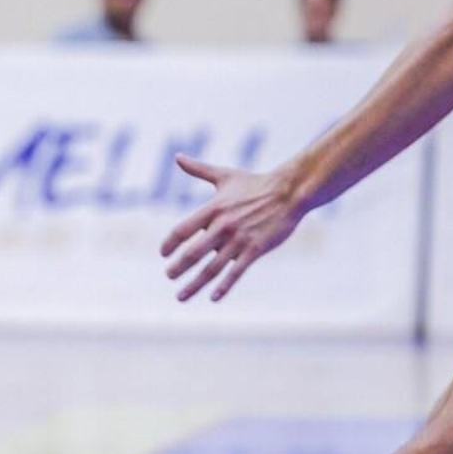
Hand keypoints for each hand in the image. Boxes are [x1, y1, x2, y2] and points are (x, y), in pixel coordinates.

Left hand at [159, 155, 308, 302]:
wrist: (289, 192)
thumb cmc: (255, 184)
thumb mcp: (224, 175)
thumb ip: (198, 169)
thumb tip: (177, 156)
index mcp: (212, 209)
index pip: (183, 230)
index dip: (170, 243)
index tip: (163, 254)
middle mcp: (222, 226)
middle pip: (193, 252)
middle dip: (179, 267)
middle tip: (168, 276)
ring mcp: (239, 240)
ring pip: (212, 268)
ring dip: (195, 284)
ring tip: (180, 296)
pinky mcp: (255, 250)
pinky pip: (236, 272)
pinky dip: (223, 286)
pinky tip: (213, 297)